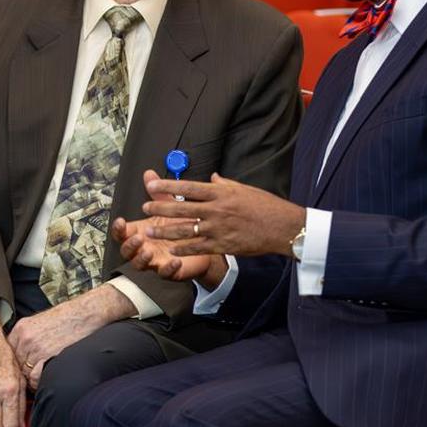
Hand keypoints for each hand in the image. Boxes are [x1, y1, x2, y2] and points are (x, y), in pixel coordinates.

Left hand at [7, 284, 133, 389]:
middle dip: (24, 373)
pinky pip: (34, 378)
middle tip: (34, 376)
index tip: (24, 369)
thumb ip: (27, 337)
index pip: (9, 354)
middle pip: (15, 365)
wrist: (87, 312)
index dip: (17, 364)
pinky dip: (40, 382)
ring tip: (43, 377)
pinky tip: (48, 377)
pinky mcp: (46, 355)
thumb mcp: (40, 323)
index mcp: (20, 328)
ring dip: (32, 380)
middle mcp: (24, 337)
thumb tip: (22, 357)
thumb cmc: (68, 318)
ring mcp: (34, 347)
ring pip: (24, 374)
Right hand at [112, 171, 224, 284]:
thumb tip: (149, 174)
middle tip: (137, 238)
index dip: (119, 229)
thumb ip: (158, 192)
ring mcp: (155, 260)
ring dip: (142, 259)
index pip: (122, 232)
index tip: (121, 221)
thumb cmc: (182, 225)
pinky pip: (165, 273)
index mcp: (142, 232)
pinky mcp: (170, 271)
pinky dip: (168, 268)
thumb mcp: (169, 206)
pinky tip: (175, 260)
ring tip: (149, 251)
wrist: (202, 243)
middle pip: (126, 251)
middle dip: (129, 245)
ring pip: (140, 265)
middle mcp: (145, 247)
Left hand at [141, 172, 304, 257]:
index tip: (152, 184)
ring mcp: (218, 228)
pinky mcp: (223, 245)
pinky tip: (171, 248)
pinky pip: (198, 247)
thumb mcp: (244, 189)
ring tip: (150, 230)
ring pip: (185, 229)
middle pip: (181, 208)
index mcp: (220, 193)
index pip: (188, 187)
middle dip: (160, 208)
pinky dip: (183, 248)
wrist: (282, 227)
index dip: (168, 185)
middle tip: (144, 207)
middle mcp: (216, 209)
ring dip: (165, 230)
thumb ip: (225, 184)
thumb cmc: (265, 205)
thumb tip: (212, 178)